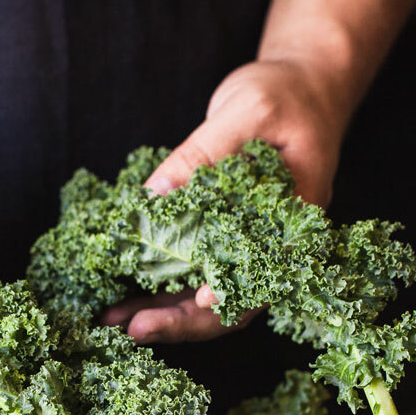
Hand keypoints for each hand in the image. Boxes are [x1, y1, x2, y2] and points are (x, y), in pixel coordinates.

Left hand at [110, 58, 344, 343]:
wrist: (301, 85)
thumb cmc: (285, 94)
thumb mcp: (247, 112)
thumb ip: (203, 153)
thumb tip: (154, 195)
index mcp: (294, 224)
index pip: (263, 275)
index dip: (231, 296)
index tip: (198, 300)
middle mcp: (272, 246)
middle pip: (231, 303)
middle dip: (180, 320)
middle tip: (134, 329)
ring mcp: (246, 246)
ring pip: (205, 296)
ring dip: (160, 311)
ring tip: (114, 320)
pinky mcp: (220, 237)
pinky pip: (189, 272)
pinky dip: (156, 287)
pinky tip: (123, 297)